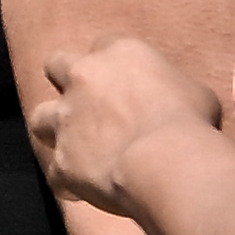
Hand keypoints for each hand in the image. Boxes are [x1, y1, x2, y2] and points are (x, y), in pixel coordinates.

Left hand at [25, 33, 214, 220]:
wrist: (166, 161)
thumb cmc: (190, 123)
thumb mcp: (194, 92)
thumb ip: (169, 89)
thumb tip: (168, 100)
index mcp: (120, 52)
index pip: (105, 45)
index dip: (112, 66)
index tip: (124, 83)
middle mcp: (84, 78)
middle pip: (56, 65)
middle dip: (67, 82)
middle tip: (88, 104)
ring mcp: (66, 118)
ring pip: (39, 117)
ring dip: (55, 130)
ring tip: (76, 147)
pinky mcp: (61, 158)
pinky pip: (54, 172)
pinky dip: (67, 180)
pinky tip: (81, 189)